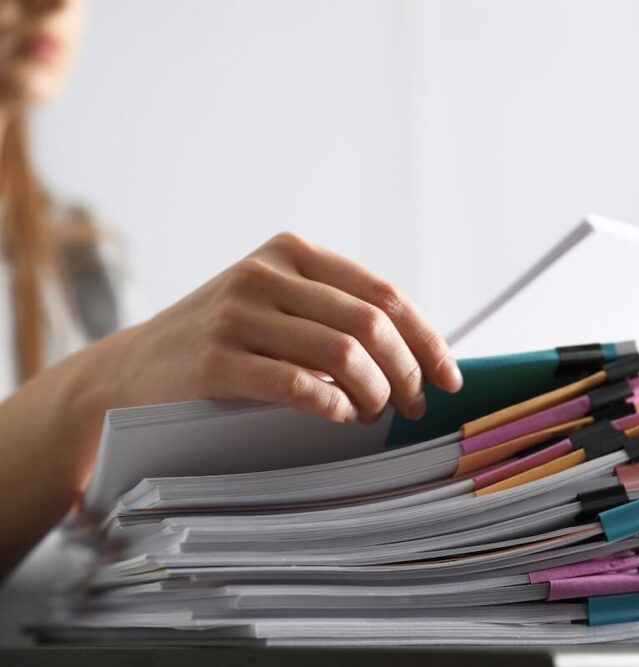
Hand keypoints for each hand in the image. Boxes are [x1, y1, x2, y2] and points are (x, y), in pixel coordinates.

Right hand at [106, 232, 462, 422]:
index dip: (426, 338)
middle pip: (371, 324)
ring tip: (376, 413)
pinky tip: (341, 417)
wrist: (132, 369)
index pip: (383, 294)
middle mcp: (267, 273)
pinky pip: (298, 384)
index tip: (448, 376)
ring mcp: (238, 313)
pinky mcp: (216, 359)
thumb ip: (333, 312)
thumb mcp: (276, 304)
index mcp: (293, 252)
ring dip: (375, 392)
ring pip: (342, 353)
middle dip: (407, 371)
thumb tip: (416, 352)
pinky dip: (333, 405)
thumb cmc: (224, 341)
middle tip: (415, 404)